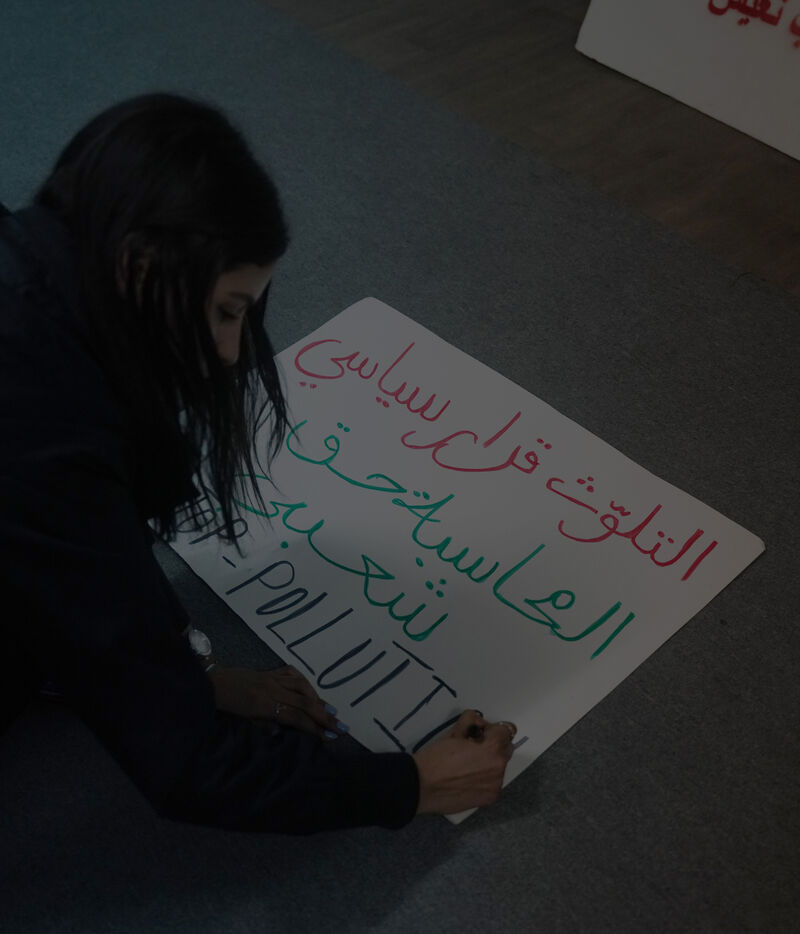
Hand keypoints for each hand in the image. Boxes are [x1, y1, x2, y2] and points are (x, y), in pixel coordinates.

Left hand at [208, 665, 347, 739]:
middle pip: (304, 703)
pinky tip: (313, 692)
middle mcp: (272, 689)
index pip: (295, 717)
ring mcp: (273, 678)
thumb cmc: (229, 705)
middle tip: (341, 726)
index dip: (313, 727)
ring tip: (333, 711)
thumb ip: (265, 725)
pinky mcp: (272, 671)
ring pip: (302, 687)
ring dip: (319, 700)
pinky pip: (294, 675)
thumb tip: (283, 733)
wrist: (215, 681)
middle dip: (324, 716)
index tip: (329, 736)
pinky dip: (306, 683)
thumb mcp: (244, 720)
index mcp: (263, 704)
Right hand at [413, 710, 514, 814]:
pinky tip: (467, 778)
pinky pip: (493, 783)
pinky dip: (484, 779)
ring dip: (489, 763)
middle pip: (506, 749)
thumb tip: (479, 723)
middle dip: (493, 746)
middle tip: (473, 747)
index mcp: (492, 748)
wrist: (422, 785)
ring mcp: (495, 785)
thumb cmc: (436, 758)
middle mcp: (499, 767)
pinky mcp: (489, 798)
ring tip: (467, 765)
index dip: (492, 729)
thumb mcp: (454, 732)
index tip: (483, 732)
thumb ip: (472, 721)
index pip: (507, 730)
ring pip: (499, 767)